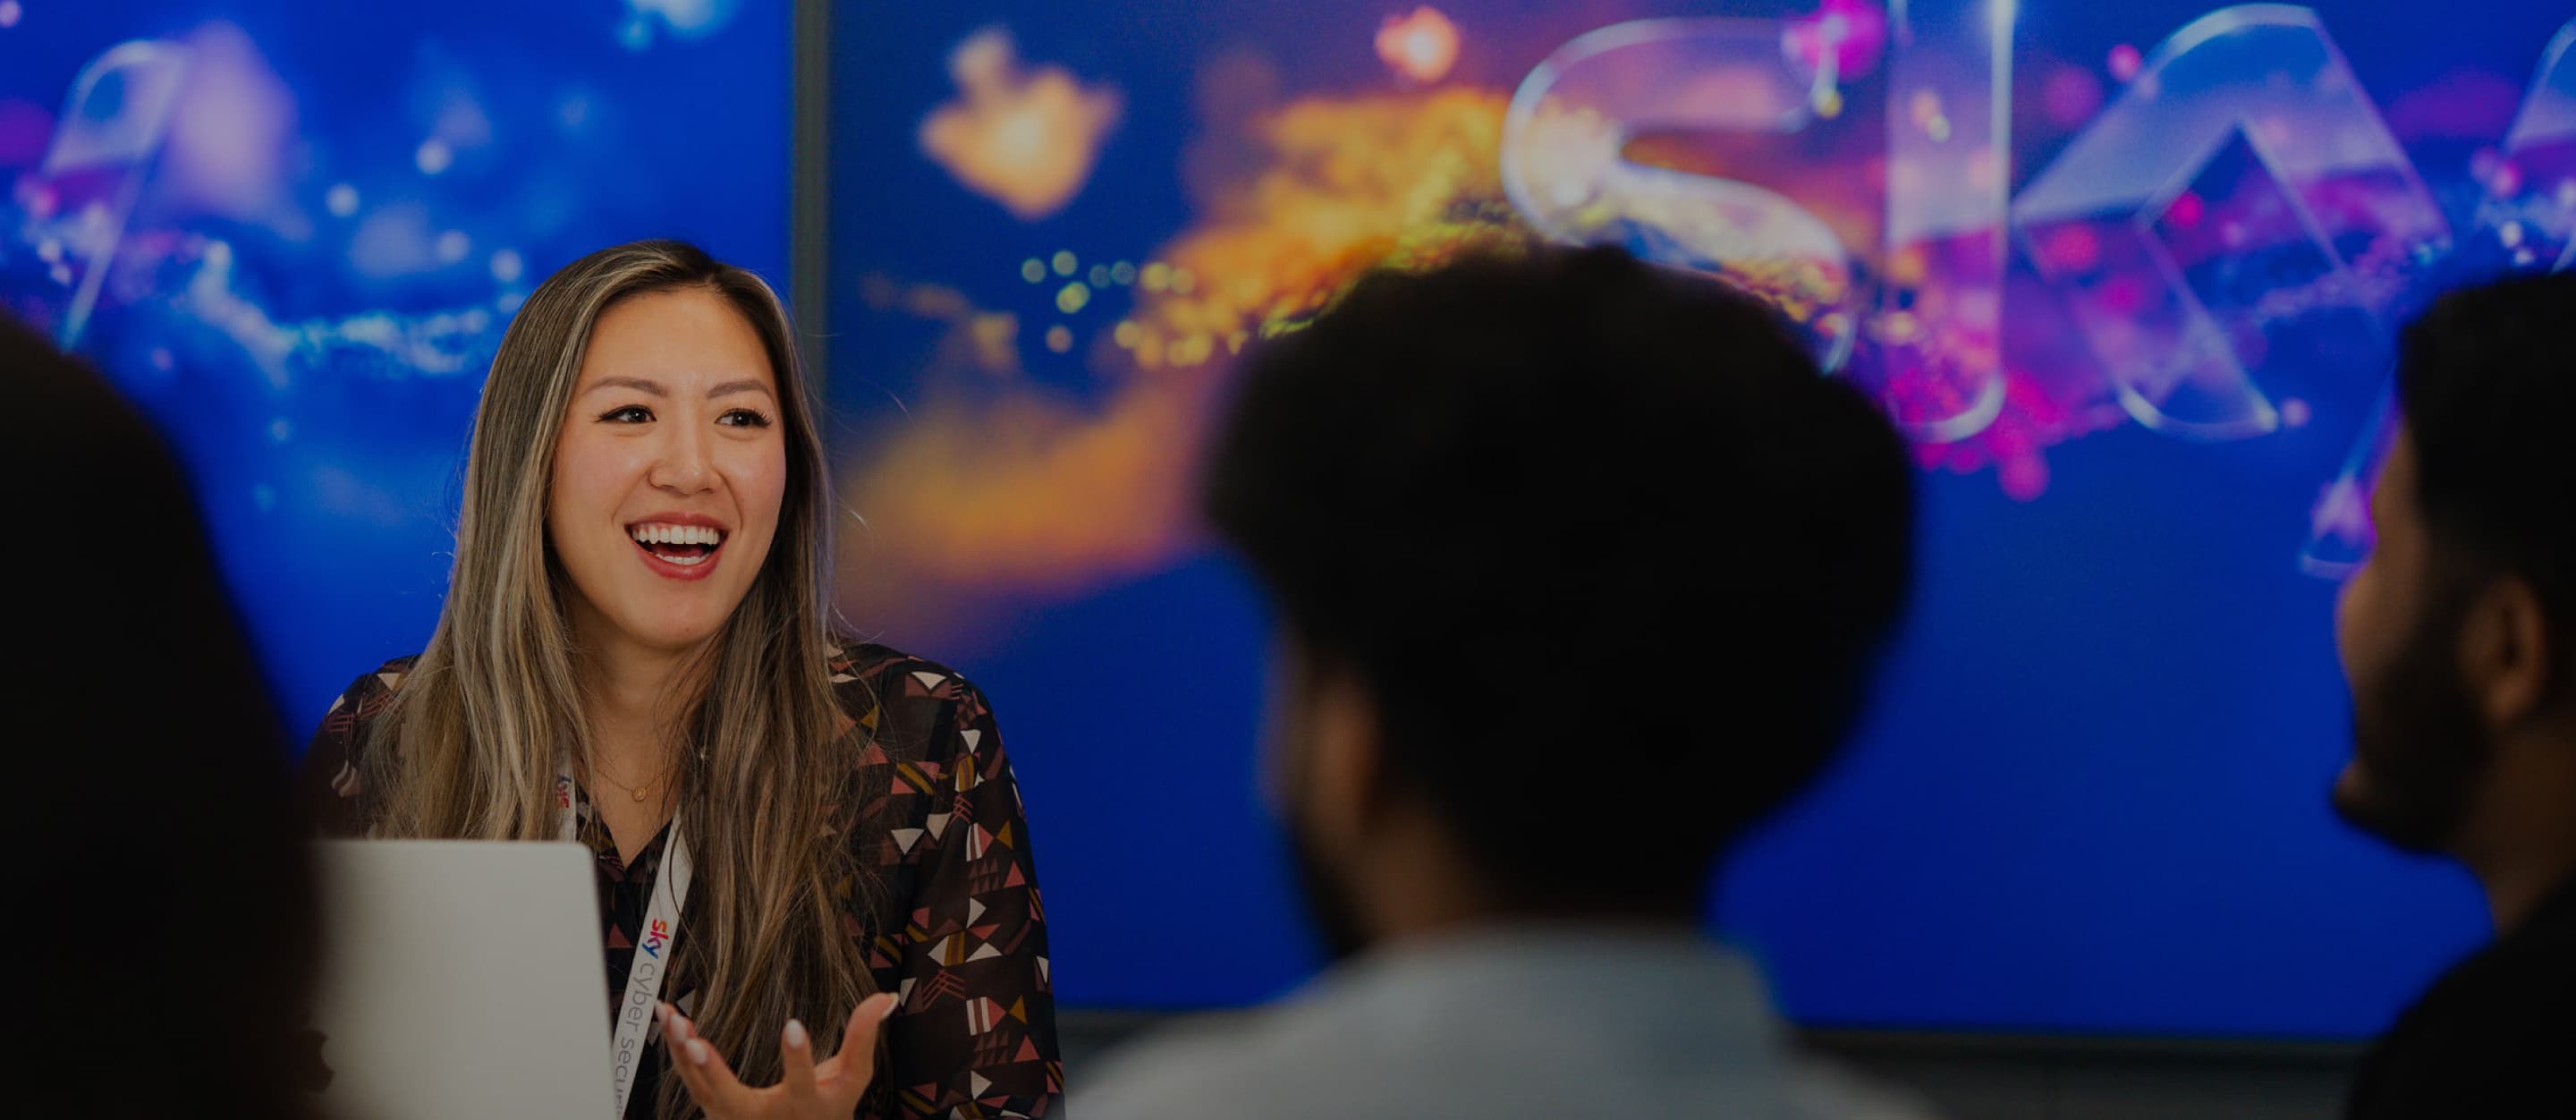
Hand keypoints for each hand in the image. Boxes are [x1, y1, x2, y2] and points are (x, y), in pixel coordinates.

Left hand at [658, 993, 899, 1119]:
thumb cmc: (830, 1108)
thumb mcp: (853, 1077)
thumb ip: (865, 1035)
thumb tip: (888, 995)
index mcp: (804, 1106)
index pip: (802, 1081)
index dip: (798, 1056)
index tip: (793, 1025)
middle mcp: (763, 1118)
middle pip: (731, 1098)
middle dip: (712, 1071)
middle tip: (695, 1041)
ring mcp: (732, 1117)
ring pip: (700, 1086)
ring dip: (682, 1051)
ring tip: (672, 1014)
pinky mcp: (713, 1108)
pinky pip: (690, 1079)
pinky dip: (677, 1050)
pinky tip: (669, 1018)